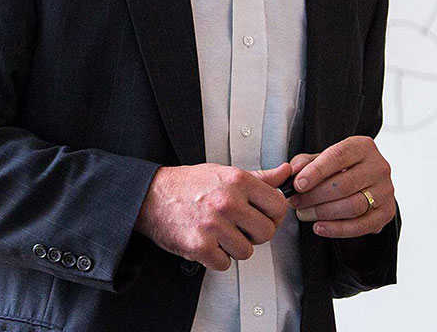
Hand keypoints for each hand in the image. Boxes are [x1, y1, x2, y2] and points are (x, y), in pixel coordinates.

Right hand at [135, 162, 291, 270]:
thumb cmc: (188, 184)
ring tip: (218, 232)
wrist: (151, 196)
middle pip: (266, 232)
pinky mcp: (200, 246)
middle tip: (238, 226)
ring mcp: (214, 224)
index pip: (278, 205)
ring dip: (234, 247)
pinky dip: (216, 257)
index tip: (262, 215)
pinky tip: (207, 242)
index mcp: (237, 180)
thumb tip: (285, 173)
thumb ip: (259, 177)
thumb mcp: (224, 173)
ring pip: (246, 251)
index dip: (273, 215)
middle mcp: (227, 201)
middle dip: (254, 234)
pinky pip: (225, 263)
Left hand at [288, 136, 394, 237]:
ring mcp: (386, 191)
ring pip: (353, 206)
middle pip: (344, 185)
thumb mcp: (321, 157)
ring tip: (304, 214)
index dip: (316, 171)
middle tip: (296, 203)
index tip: (298, 184)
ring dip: (324, 213)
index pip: (338, 156)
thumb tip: (291, 172)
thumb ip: (305, 162)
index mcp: (363, 146)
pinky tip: (319, 227)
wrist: (365, 179)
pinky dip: (338, 229)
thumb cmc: (339, 167)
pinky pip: (362, 225)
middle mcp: (378, 167)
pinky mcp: (387, 213)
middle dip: (315, 196)